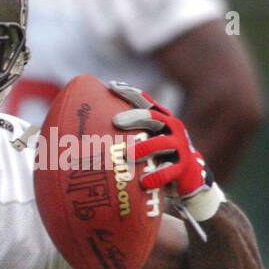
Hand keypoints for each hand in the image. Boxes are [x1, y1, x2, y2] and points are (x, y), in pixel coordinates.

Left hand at [108, 81, 213, 197]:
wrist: (187, 177)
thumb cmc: (155, 156)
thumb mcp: (144, 141)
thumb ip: (123, 134)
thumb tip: (81, 133)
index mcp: (161, 120)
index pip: (146, 102)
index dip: (130, 93)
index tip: (111, 86)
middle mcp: (172, 129)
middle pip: (154, 118)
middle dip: (136, 117)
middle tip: (116, 121)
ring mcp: (179, 147)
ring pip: (161, 144)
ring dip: (143, 148)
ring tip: (127, 154)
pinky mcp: (183, 167)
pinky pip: (169, 171)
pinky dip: (157, 176)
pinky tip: (143, 182)